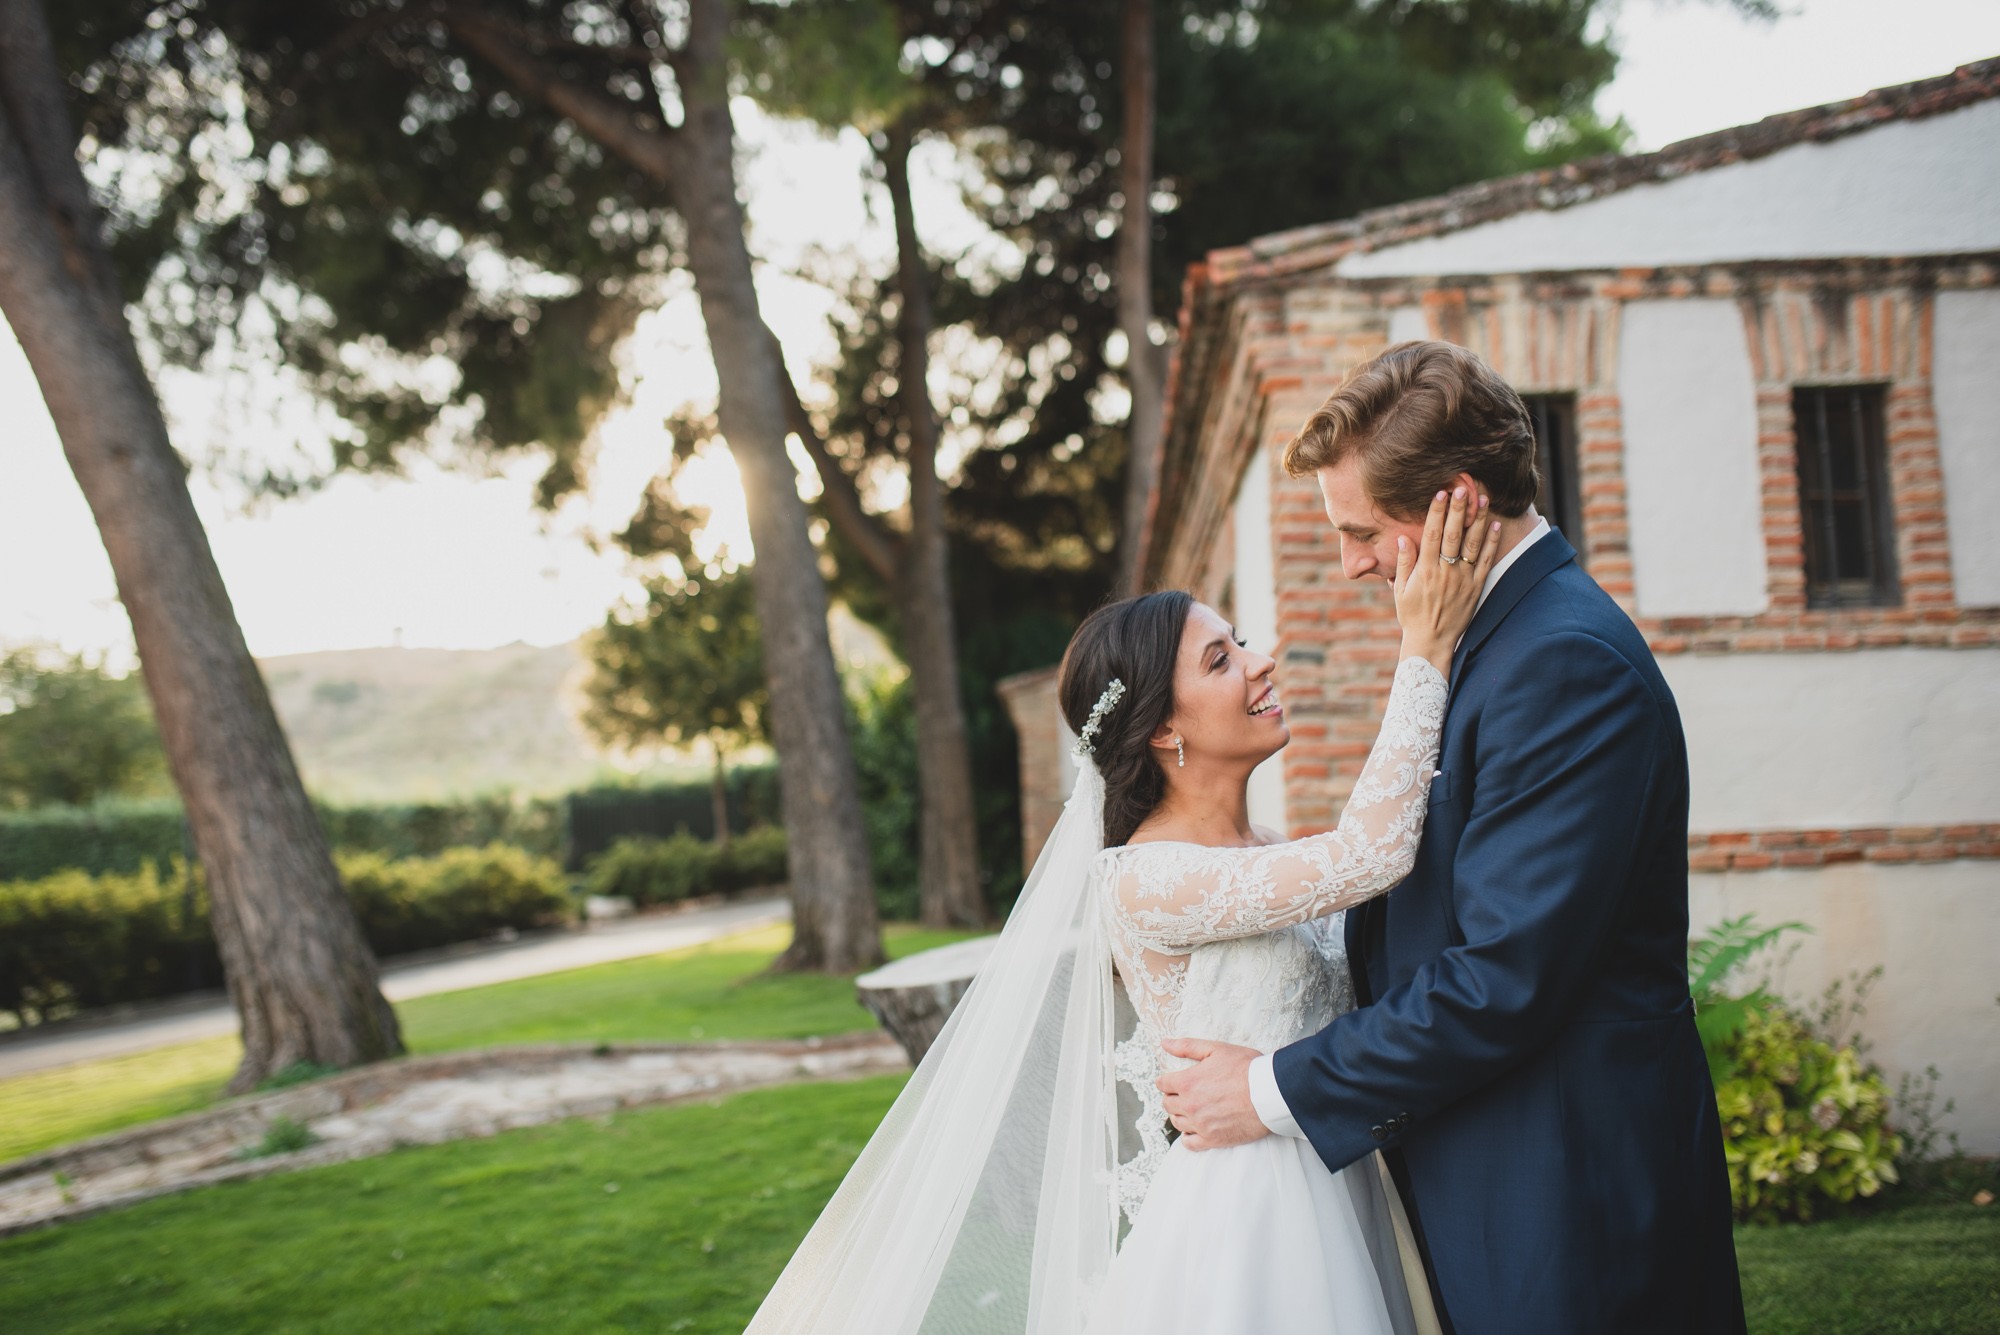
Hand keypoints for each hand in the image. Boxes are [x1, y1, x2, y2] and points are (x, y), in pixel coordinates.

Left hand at [1157, 1038, 1267, 1150]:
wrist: (1270, 1093)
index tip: (1176, 1080)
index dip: (1168, 1080)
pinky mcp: (1213, 1140)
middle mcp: (1190, 1105)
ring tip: (1193, 1109)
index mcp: (1187, 1083)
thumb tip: (1165, 1043)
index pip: (1162, 1084)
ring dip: (1181, 1115)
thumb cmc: (1246, 1068)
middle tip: (1186, 1093)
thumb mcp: (1216, 1049)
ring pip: (1177, 1123)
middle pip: (1167, 1104)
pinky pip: (1189, 1143)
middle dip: (1174, 1097)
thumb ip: (1187, 1046)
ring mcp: (1200, 1125)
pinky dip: (1188, 1136)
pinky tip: (1195, 1129)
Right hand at [1393, 487, 1500, 672]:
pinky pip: (1486, 561)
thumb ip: (1404, 563)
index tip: (1440, 494)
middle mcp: (1445, 572)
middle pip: (1453, 535)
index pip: (1431, 535)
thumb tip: (1403, 538)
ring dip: (1478, 520)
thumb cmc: (1412, 615)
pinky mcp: (1476, 587)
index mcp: (1425, 570)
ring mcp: (1463, 579)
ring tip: (1482, 500)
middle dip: (1458, 510)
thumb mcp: (1400, 590)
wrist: (1432, 641)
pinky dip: (1491, 543)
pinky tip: (1495, 526)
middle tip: (1463, 489)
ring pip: (1472, 544)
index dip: (1436, 513)